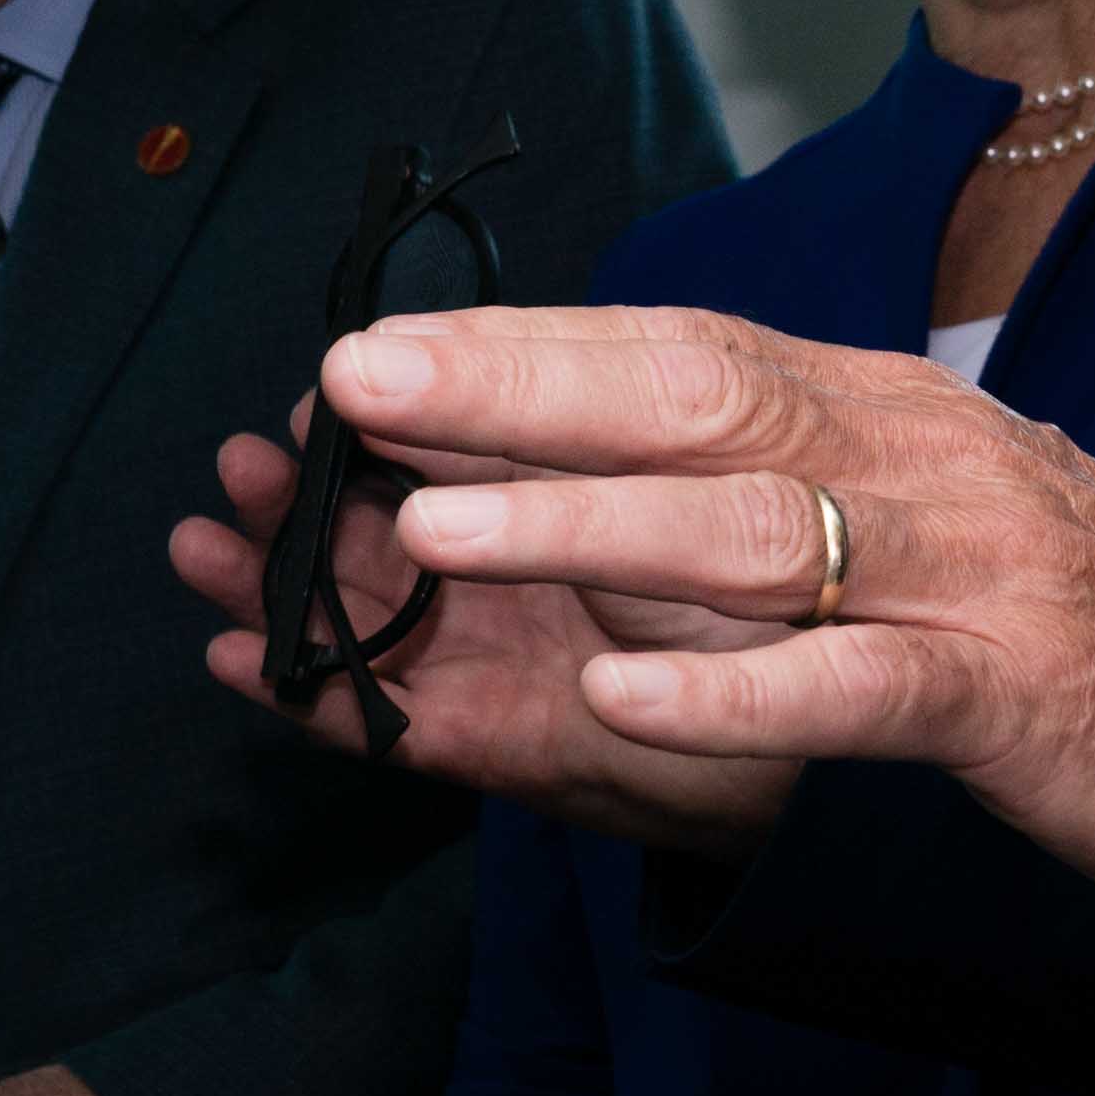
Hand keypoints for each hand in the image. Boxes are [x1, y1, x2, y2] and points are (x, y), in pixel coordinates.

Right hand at [173, 408, 803, 853]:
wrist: (893, 726)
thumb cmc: (835, 601)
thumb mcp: (751, 492)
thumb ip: (642, 419)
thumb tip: (526, 346)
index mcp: (608, 475)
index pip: (498, 423)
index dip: (426, 397)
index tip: (355, 367)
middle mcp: (549, 558)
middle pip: (410, 515)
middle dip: (320, 485)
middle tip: (249, 455)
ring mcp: (524, 653)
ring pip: (384, 610)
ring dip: (287, 575)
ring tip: (201, 548)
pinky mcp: (518, 749)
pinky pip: (408, 724)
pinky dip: (322, 699)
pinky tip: (242, 663)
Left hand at [326, 310, 1094, 923]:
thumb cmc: (1073, 616)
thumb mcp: (914, 519)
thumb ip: (767, 486)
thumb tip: (574, 463)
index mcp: (878, 409)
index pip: (676, 350)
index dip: (521, 349)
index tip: (372, 353)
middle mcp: (914, 459)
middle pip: (695, 396)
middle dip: (516, 391)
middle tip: (361, 387)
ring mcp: (966, 570)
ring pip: (754, 531)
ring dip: (582, 526)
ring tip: (435, 534)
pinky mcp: (1009, 694)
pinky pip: (853, 688)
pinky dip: (731, 695)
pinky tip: (620, 699)